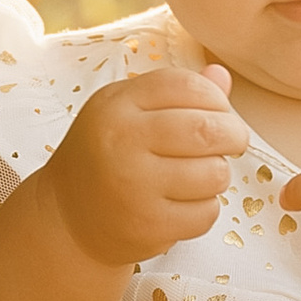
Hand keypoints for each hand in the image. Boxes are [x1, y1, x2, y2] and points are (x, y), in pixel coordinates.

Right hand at [43, 67, 246, 268]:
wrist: (67, 218)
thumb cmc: (106, 157)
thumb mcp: (127, 112)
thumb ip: (174, 92)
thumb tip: (221, 75)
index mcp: (116, 105)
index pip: (186, 86)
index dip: (216, 98)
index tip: (220, 112)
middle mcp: (121, 141)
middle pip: (207, 128)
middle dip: (233, 135)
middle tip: (233, 142)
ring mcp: (133, 186)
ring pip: (214, 174)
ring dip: (218, 175)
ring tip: (199, 176)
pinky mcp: (147, 225)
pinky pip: (206, 212)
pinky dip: (205, 209)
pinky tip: (183, 204)